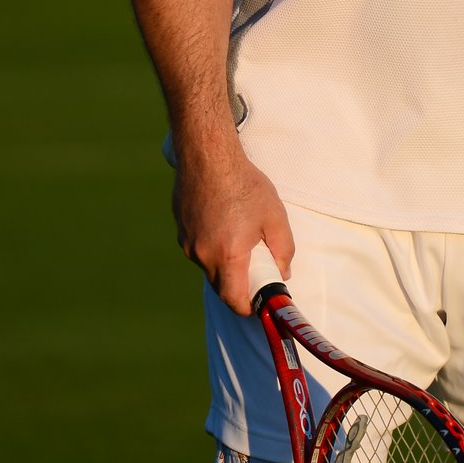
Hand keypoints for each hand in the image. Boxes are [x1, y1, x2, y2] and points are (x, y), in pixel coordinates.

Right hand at [171, 138, 294, 314]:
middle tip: (258, 267)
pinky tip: (223, 222)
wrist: (207, 155)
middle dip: (240, 284)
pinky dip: (212, 246)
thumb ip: (283, 251)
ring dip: (225, 263)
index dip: (249, 307)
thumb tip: (283, 274)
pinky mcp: (180, 231)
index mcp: (228, 255)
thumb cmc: (244, 184)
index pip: (235, 300)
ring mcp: (187, 243)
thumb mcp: (275, 217)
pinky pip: (198, 249)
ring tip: (240, 235)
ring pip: (209, 267)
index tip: (261, 303)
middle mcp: (202, 254)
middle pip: (221, 286)